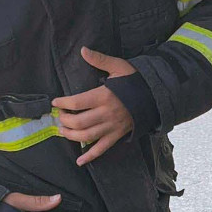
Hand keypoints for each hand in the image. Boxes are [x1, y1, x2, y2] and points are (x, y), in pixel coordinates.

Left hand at [53, 47, 136, 166]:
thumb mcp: (119, 66)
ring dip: (71, 136)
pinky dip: (90, 156)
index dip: (63, 103)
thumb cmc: (135, 81)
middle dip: (65, 121)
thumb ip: (99, 60)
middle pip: (79, 122)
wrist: (155, 97)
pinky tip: (80, 161)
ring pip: (87, 136)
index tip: (55, 102)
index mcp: (104, 96)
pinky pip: (102, 149)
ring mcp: (112, 127)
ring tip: (63, 131)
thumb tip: (83, 50)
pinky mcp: (117, 136)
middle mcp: (106, 114)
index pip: (77, 102)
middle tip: (60, 117)